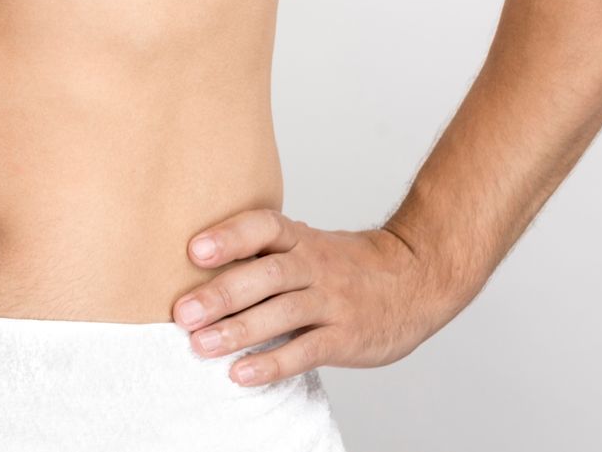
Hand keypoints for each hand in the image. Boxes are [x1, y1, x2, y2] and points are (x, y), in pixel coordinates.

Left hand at [172, 211, 453, 386]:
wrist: (417, 278)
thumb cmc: (346, 265)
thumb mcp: (309, 245)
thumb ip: (264, 254)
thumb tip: (196, 271)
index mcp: (301, 239)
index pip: (264, 227)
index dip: (230, 237)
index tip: (195, 251)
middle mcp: (315, 266)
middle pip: (267, 274)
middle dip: (222, 293)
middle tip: (183, 313)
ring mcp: (333, 301)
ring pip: (284, 313)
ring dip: (240, 330)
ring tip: (202, 346)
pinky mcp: (346, 337)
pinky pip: (307, 350)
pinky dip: (274, 363)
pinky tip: (242, 374)